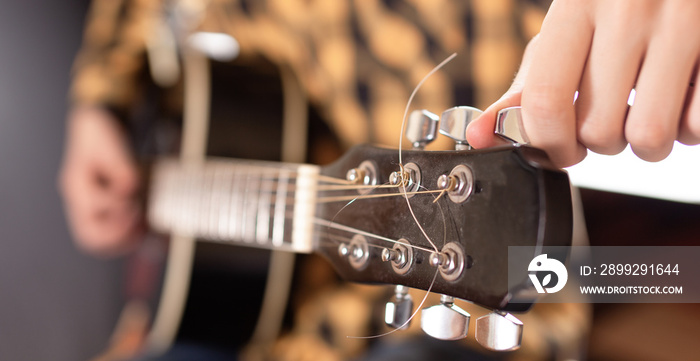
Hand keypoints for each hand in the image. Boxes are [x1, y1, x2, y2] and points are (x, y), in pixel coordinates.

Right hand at [59, 106, 142, 255]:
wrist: (92, 129)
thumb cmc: (100, 136)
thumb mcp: (113, 148)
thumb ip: (122, 171)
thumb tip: (129, 192)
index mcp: (76, 185)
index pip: (92, 211)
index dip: (115, 212)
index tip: (133, 205)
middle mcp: (78, 200)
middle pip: (88, 236)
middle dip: (117, 236)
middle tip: (138, 224)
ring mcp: (86, 207)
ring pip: (96, 241)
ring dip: (121, 240)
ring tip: (142, 229)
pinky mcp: (98, 209)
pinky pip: (105, 234)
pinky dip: (123, 236)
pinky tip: (140, 228)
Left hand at [467, 0, 699, 166]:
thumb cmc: (614, 7)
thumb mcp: (564, 34)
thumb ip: (524, 89)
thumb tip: (478, 137)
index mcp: (576, 8)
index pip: (545, 101)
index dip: (547, 143)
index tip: (557, 149)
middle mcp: (628, 11)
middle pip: (597, 130)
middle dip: (597, 141)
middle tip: (607, 115)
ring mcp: (682, 23)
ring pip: (647, 137)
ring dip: (643, 142)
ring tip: (644, 110)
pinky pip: (696, 128)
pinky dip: (687, 129)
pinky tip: (679, 99)